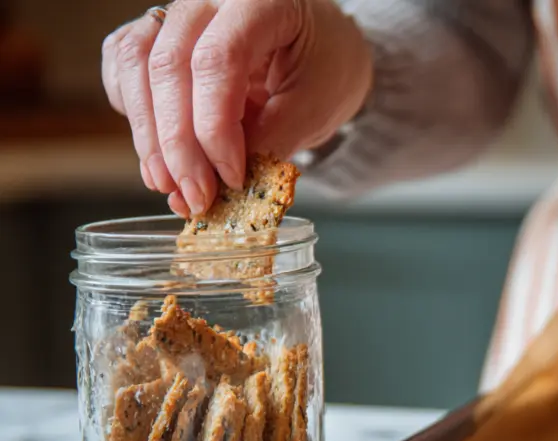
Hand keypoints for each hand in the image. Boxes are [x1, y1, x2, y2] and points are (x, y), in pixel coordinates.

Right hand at [101, 0, 371, 215]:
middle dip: (179, 145)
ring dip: (148, 135)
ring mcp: (177, 13)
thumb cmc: (325, 67)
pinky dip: (133, 112)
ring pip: (136, 64)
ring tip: (169, 185)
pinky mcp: (156, 33)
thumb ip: (272, 140)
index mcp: (260, 1)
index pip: (218, 61)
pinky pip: (124, 65)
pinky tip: (157, 151)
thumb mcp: (316, 106)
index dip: (216, 128)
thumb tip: (227, 187)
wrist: (321, 48)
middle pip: (169, 66)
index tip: (231, 177)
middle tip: (196, 195)